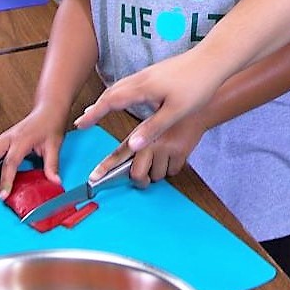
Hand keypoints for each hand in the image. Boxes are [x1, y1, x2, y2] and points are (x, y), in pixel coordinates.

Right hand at [0, 109, 65, 199]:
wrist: (48, 110)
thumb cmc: (51, 125)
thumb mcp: (54, 145)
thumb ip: (52, 165)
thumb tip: (55, 182)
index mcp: (22, 139)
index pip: (9, 162)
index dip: (5, 180)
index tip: (4, 195)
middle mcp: (8, 137)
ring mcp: (2, 137)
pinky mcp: (0, 140)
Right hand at [74, 50, 224, 151]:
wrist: (213, 59)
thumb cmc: (197, 85)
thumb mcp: (176, 112)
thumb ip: (153, 128)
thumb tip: (132, 146)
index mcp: (144, 87)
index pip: (112, 101)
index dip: (95, 114)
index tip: (80, 124)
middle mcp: (142, 78)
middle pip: (112, 92)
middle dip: (96, 107)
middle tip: (83, 120)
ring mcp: (150, 73)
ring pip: (121, 85)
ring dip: (107, 98)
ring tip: (99, 110)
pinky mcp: (157, 72)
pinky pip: (131, 83)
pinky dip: (120, 92)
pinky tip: (127, 97)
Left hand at [87, 111, 206, 187]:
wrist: (196, 110)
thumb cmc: (170, 118)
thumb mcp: (150, 125)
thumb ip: (137, 141)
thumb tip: (125, 161)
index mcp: (139, 133)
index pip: (119, 153)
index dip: (105, 167)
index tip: (93, 179)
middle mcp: (150, 141)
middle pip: (137, 174)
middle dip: (141, 178)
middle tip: (145, 174)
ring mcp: (166, 147)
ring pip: (157, 176)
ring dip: (159, 171)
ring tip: (163, 155)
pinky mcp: (181, 152)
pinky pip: (172, 172)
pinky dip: (172, 168)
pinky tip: (174, 155)